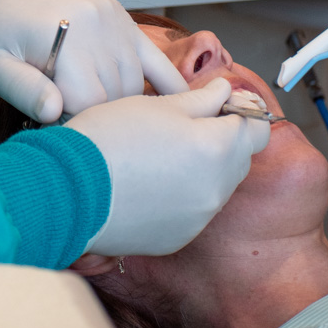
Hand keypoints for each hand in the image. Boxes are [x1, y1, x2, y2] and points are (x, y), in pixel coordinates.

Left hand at [0, 0, 186, 120]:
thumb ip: (23, 90)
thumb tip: (55, 115)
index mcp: (65, 35)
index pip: (88, 106)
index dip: (69, 124)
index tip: (46, 122)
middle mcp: (98, 24)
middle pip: (114, 98)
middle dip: (91, 115)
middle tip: (59, 114)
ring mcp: (114, 19)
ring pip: (134, 84)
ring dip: (115, 103)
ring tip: (83, 105)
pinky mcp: (120, 16)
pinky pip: (155, 57)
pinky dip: (168, 84)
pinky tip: (179, 108)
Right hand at [65, 77, 269, 255]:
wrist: (70, 189)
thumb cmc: (110, 136)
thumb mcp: (156, 104)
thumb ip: (200, 99)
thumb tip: (226, 91)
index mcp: (215, 148)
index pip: (257, 130)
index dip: (241, 112)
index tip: (219, 104)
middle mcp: (216, 189)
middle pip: (239, 158)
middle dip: (223, 138)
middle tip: (186, 122)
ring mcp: (199, 217)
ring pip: (218, 184)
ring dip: (204, 165)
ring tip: (163, 151)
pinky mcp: (179, 236)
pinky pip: (195, 208)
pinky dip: (184, 192)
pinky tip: (150, 179)